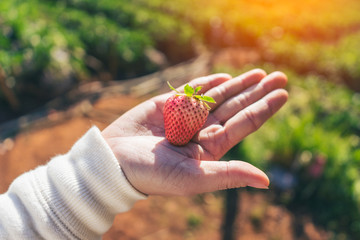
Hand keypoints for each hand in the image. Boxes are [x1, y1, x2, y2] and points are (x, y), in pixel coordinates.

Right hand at [101, 69, 287, 195]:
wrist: (114, 162)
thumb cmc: (152, 175)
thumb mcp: (193, 178)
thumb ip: (228, 175)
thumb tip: (266, 181)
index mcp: (210, 149)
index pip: (243, 125)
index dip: (263, 109)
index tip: (283, 94)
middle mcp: (202, 132)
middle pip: (236, 108)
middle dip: (257, 92)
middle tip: (281, 77)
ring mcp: (186, 117)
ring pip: (218, 97)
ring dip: (238, 85)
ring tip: (259, 73)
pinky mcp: (168, 105)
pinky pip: (192, 91)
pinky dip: (209, 83)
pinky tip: (226, 78)